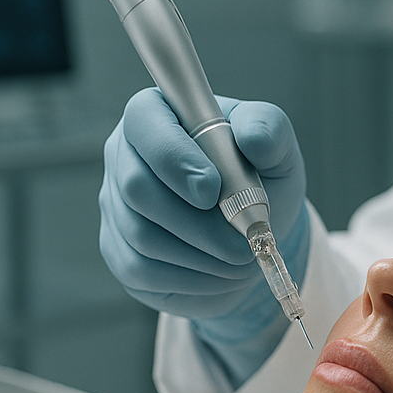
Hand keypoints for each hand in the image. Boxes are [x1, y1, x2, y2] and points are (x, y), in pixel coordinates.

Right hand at [99, 88, 308, 329]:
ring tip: (242, 258)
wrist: (251, 228)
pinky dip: (190, 278)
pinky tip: (221, 273)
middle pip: (136, 187)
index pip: (144, 121)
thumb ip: (269, 129)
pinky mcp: (119, 250)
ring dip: (201, 254)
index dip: (174, 156)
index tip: (213, 189)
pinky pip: (141, 270)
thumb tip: (253, 138)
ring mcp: (115, 204)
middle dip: (197, 222)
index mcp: (159, 114)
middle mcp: (125, 155)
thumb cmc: (259, 175)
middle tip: (243, 241)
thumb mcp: (276, 147)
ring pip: (141, 235)